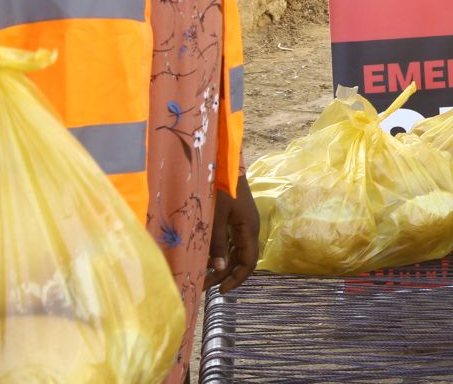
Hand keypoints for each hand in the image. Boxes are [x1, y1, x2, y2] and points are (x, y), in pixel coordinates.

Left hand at [206, 173, 258, 292]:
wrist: (225, 161)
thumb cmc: (221, 187)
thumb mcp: (217, 217)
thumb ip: (219, 243)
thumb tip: (219, 269)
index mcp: (249, 230)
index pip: (248, 263)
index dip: (237, 279)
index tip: (221, 291)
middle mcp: (250, 229)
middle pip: (241, 259)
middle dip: (224, 275)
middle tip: (203, 286)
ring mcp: (244, 222)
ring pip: (236, 251)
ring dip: (221, 264)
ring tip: (202, 275)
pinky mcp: (237, 217)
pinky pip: (232, 241)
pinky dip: (222, 252)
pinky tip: (207, 257)